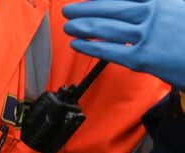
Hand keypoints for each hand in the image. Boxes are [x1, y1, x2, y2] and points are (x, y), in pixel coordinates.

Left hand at [65, 0, 184, 87]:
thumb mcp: (179, 9)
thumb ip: (162, 7)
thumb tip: (142, 6)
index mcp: (163, 0)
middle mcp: (154, 13)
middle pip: (111, 8)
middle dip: (87, 8)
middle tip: (69, 10)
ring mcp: (148, 35)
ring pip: (106, 28)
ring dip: (83, 26)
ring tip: (68, 25)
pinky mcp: (143, 57)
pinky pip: (110, 51)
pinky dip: (90, 46)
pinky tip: (77, 44)